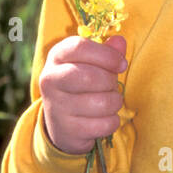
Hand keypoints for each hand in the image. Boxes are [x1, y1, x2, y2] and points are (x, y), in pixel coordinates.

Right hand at [40, 34, 126, 155]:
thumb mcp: (91, 64)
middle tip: (112, 85)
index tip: (122, 64)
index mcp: (57, 56)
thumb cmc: (82, 84)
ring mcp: (56, 106)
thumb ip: (107, 52)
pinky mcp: (67, 130)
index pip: (80, 47)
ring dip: (114, 102)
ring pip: (101, 103)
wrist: (62, 123)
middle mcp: (51, 79)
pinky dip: (112, 121)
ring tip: (109, 101)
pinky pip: (103, 124)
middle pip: (91, 76)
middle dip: (111, 81)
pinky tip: (104, 118)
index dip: (106, 55)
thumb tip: (119, 41)